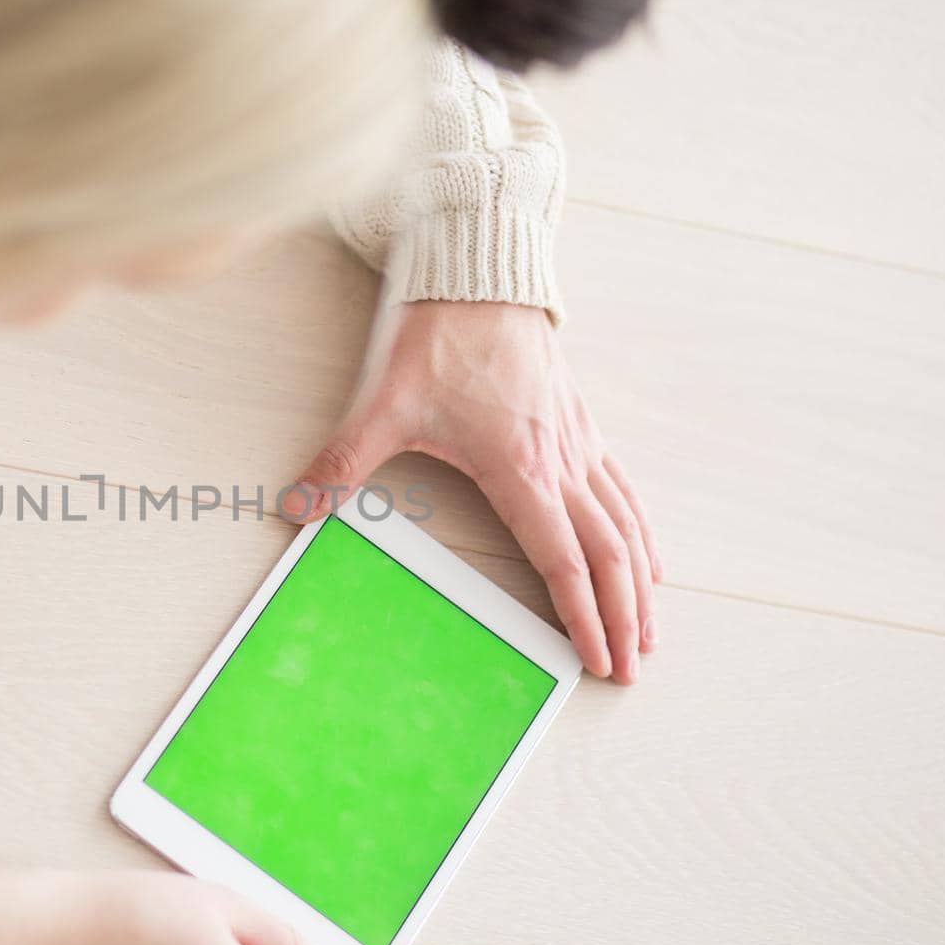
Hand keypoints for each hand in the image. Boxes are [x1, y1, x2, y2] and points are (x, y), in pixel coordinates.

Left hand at [285, 300, 661, 683]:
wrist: (482, 275)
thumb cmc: (440, 337)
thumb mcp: (382, 403)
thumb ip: (342, 461)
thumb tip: (295, 506)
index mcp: (520, 468)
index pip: (563, 559)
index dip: (582, 615)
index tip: (595, 659)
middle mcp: (560, 461)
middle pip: (609, 553)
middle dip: (623, 615)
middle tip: (630, 668)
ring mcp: (577, 442)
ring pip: (625, 524)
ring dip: (641, 582)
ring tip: (648, 630)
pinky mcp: (580, 424)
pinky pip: (622, 490)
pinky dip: (640, 531)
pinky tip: (648, 555)